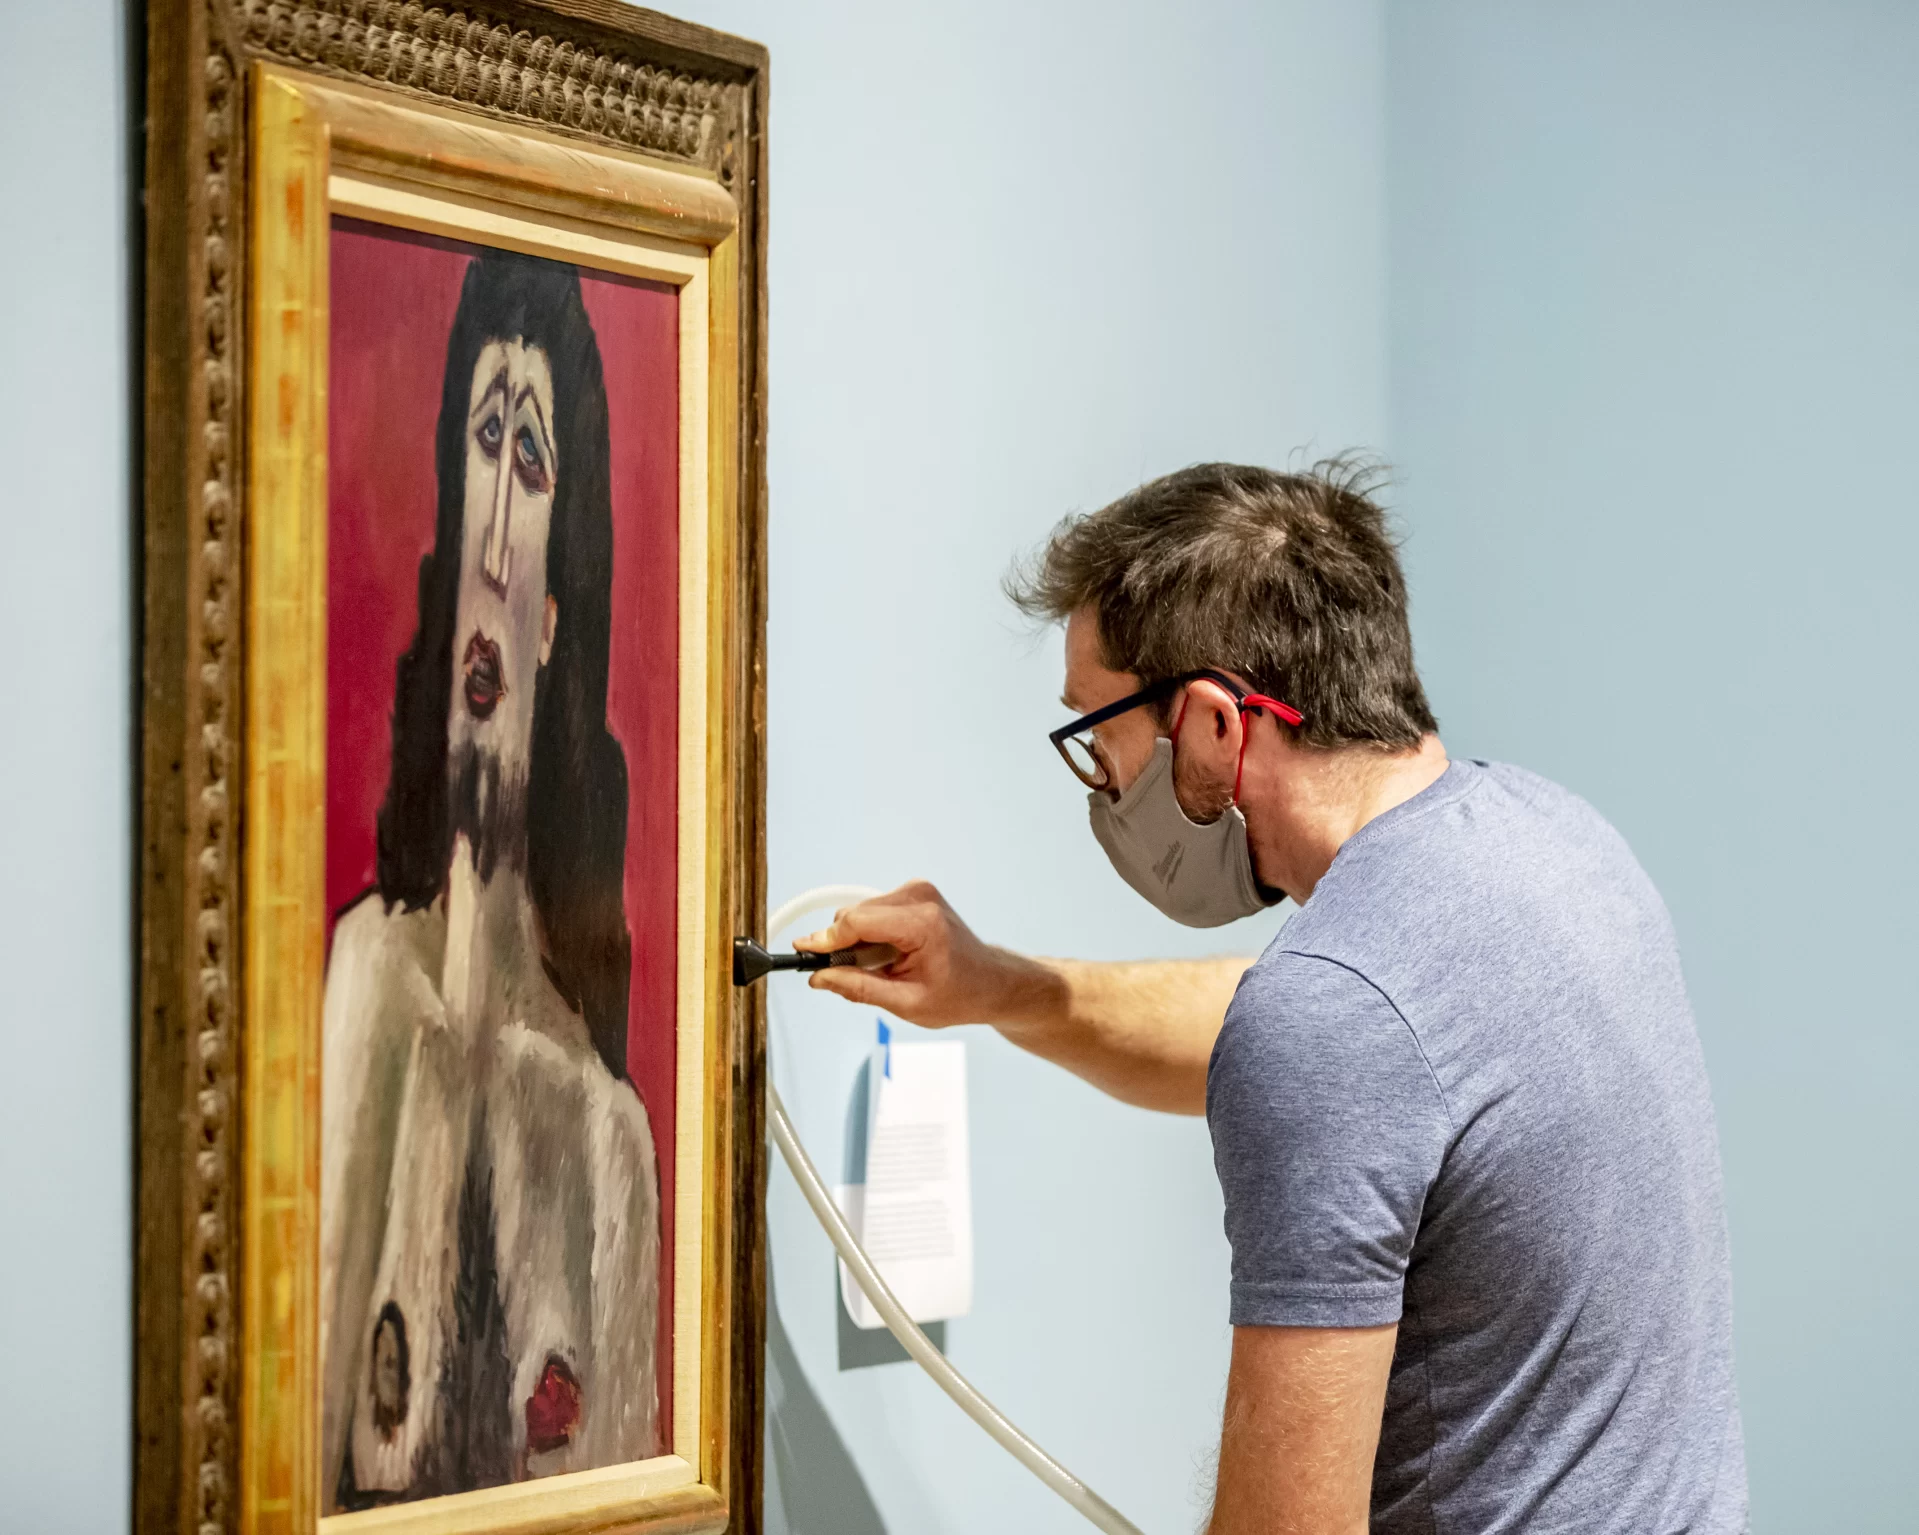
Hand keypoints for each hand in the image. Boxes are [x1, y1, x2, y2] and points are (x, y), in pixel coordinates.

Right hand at [792, 880, 1055, 1028]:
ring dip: (856, 942)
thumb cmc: (958, 995)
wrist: (990, 981)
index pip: (857, 922)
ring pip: (859, 913)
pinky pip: (871, 911)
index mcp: (922, 924)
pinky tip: (886, 955)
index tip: (803, 954)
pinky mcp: (913, 892)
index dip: (826, 940)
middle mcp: (919, 897)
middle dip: (842, 946)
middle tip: (847, 977)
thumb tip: (819, 977)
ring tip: (881, 968)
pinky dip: (868, 934)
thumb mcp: (907, 1003)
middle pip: (854, 916)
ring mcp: (917, 891)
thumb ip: (859, 988)